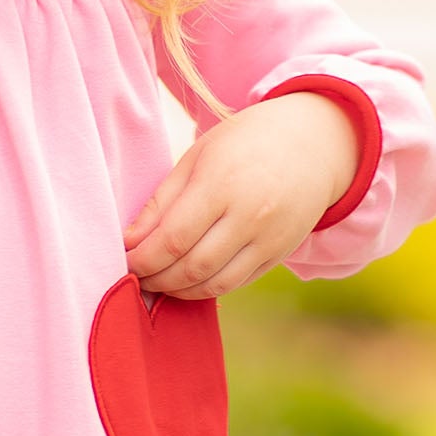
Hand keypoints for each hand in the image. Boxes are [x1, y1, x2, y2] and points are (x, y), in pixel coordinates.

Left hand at [123, 93, 358, 301]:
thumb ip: (162, 201)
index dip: (142, 259)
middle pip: (191, 267)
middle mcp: (249, 215)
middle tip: (135, 277)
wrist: (312, 144)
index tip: (123, 260)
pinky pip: (236, 283)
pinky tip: (188, 280)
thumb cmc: (243, 144)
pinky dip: (206, 288)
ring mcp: (269, 238)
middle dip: (155, 279)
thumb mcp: (197, 157)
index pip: (172, 238)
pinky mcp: (280, 253)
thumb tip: (129, 242)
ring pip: (214, 284)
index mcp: (221, 183)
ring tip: (159, 282)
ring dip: (178, 291)